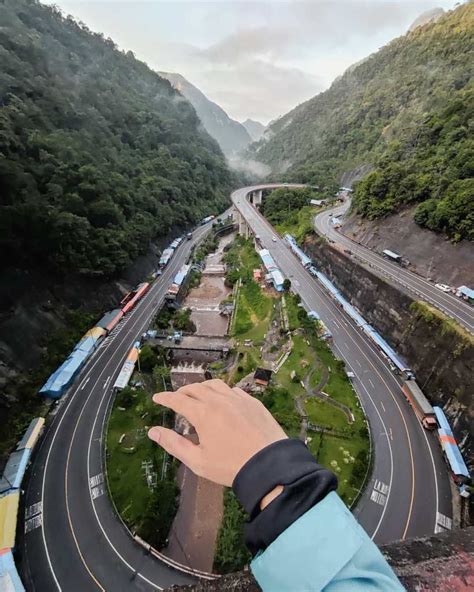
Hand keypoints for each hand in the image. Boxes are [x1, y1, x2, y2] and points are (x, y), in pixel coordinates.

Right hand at [148, 378, 287, 485]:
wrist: (270, 464)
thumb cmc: (230, 466)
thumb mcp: (197, 460)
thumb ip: (173, 444)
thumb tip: (153, 431)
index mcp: (203, 413)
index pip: (178, 400)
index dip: (165, 398)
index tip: (157, 398)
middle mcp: (219, 400)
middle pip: (195, 389)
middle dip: (182, 392)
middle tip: (176, 399)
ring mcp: (238, 399)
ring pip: (215, 385)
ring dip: (202, 388)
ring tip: (197, 394)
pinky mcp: (253, 402)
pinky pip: (233, 390)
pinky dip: (221, 391)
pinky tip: (222, 399)